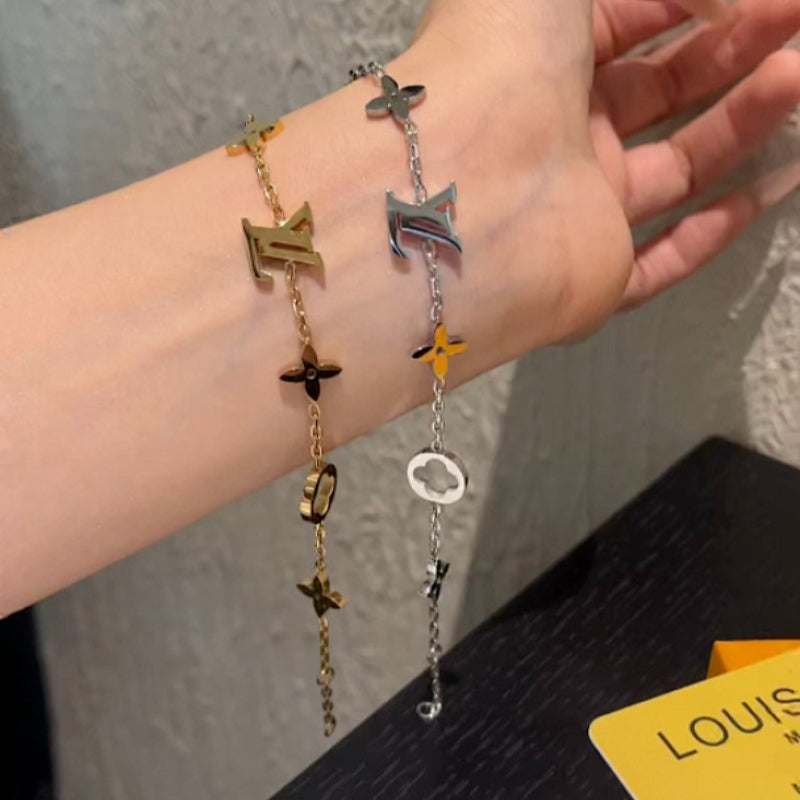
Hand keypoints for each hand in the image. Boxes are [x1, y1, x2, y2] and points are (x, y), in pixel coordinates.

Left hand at [413, 0, 799, 341]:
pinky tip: (768, 191)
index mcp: (537, 64)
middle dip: (736, 48)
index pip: (630, 26)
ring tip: (798, 74)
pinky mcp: (594, 277)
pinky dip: (712, 233)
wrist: (459, 188)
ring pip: (676, 169)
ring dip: (743, 121)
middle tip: (797, 21)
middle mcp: (559, 138)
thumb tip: (715, 1)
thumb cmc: (496, 60)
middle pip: (662, 93)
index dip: (697, 0)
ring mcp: (577, 212)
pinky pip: (661, 262)